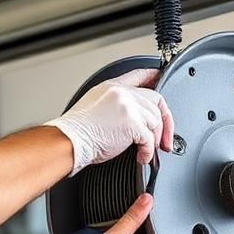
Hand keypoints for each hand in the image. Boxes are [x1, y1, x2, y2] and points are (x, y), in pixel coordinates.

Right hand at [45, 68, 174, 175]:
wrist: (68, 141)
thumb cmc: (76, 131)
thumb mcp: (93, 107)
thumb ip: (114, 105)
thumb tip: (132, 120)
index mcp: (112, 87)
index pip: (138, 75)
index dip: (153, 77)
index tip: (160, 78)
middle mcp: (122, 93)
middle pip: (155, 101)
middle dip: (164, 123)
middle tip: (163, 140)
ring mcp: (128, 107)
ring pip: (155, 121)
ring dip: (153, 140)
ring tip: (145, 151)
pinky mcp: (131, 124)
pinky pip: (149, 139)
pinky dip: (148, 152)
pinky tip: (141, 157)